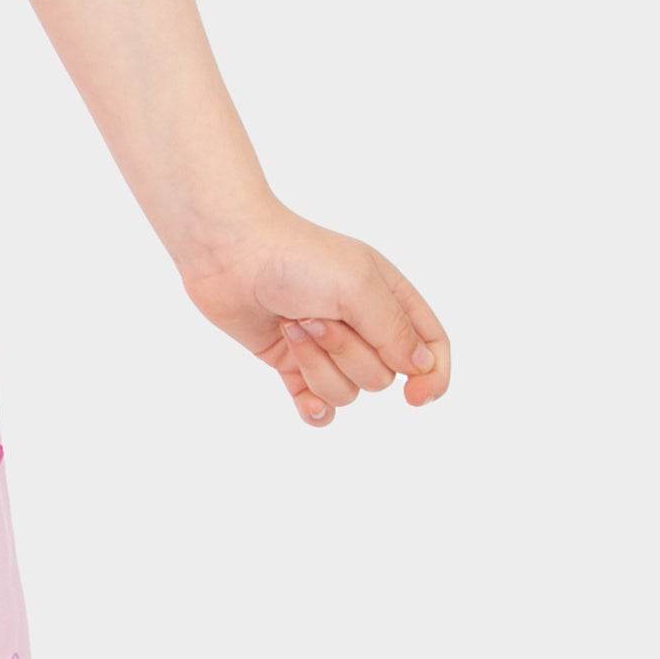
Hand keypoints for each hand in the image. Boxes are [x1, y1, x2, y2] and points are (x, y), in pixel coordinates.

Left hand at [177, 201, 451, 426]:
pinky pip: (317, 407)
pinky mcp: (290, 362)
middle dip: (348, 354)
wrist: (227, 251)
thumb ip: (396, 331)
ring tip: (291, 325)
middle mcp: (361, 323)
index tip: (414, 398)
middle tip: (314, 315)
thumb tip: (421, 368)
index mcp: (387, 296)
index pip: (431, 346)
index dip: (432, 377)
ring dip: (318, 366)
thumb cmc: (295, 257)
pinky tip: (303, 398)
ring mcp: (325, 345)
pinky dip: (312, 407)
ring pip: (347, 392)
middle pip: (383, 375)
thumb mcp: (358, 286)